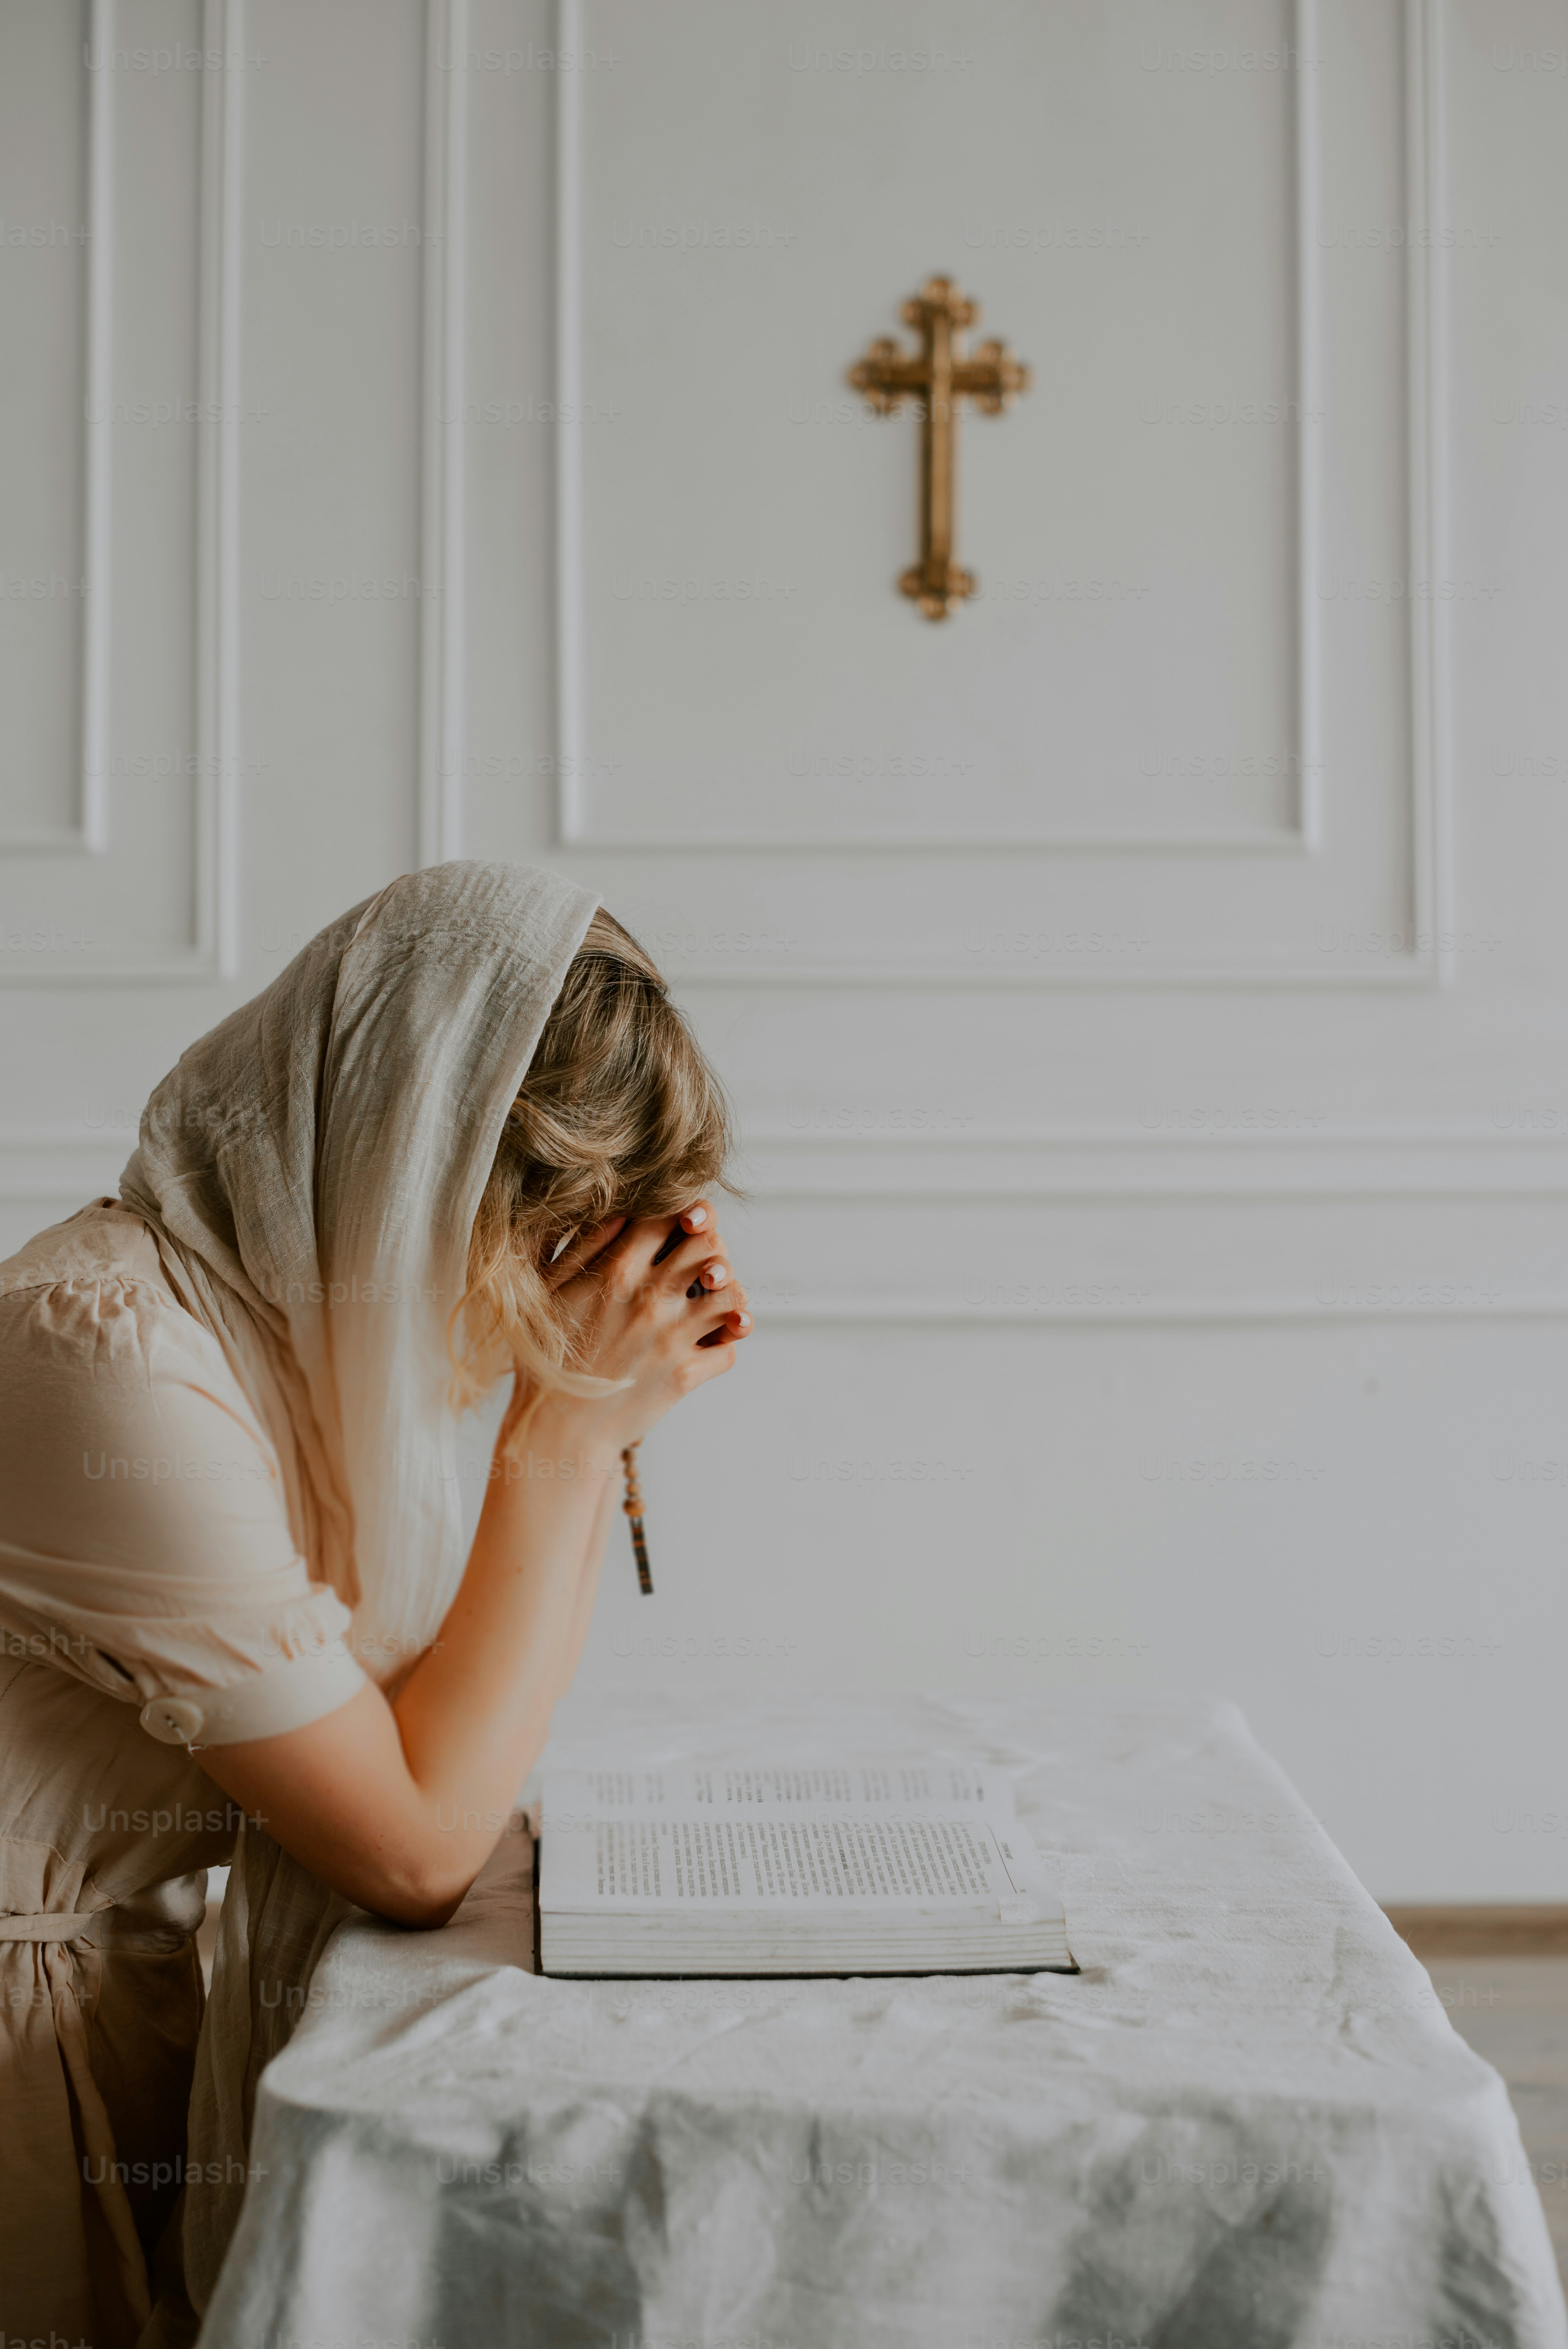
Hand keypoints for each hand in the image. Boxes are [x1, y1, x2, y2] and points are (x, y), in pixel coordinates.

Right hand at [532, 1201, 749, 1446]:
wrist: (556, 1429)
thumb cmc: (549, 1357)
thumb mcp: (550, 1291)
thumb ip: (582, 1246)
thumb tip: (618, 1212)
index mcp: (615, 1271)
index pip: (669, 1216)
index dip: (683, 1214)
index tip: (681, 1225)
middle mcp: (649, 1299)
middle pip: (710, 1246)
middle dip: (712, 1248)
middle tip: (700, 1263)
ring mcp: (671, 1338)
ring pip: (732, 1295)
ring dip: (728, 1294)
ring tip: (711, 1300)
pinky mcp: (684, 1375)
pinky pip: (729, 1348)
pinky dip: (724, 1344)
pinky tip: (707, 1341)